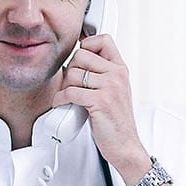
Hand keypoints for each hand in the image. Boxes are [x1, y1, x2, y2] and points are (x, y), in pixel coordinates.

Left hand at [55, 33, 149, 175]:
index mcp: (121, 69)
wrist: (125, 146)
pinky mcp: (100, 101)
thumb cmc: (116, 121)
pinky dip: (60, 99)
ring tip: (67, 97)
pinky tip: (62, 104)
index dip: (86, 45)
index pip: (103, 40)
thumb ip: (101, 74)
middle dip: (70, 70)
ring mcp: (110, 87)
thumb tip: (76, 61)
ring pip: (73, 73)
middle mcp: (117, 75)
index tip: (80, 59)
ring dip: (64, 86)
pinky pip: (70, 91)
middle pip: (81, 55)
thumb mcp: (114, 91)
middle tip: (72, 84)